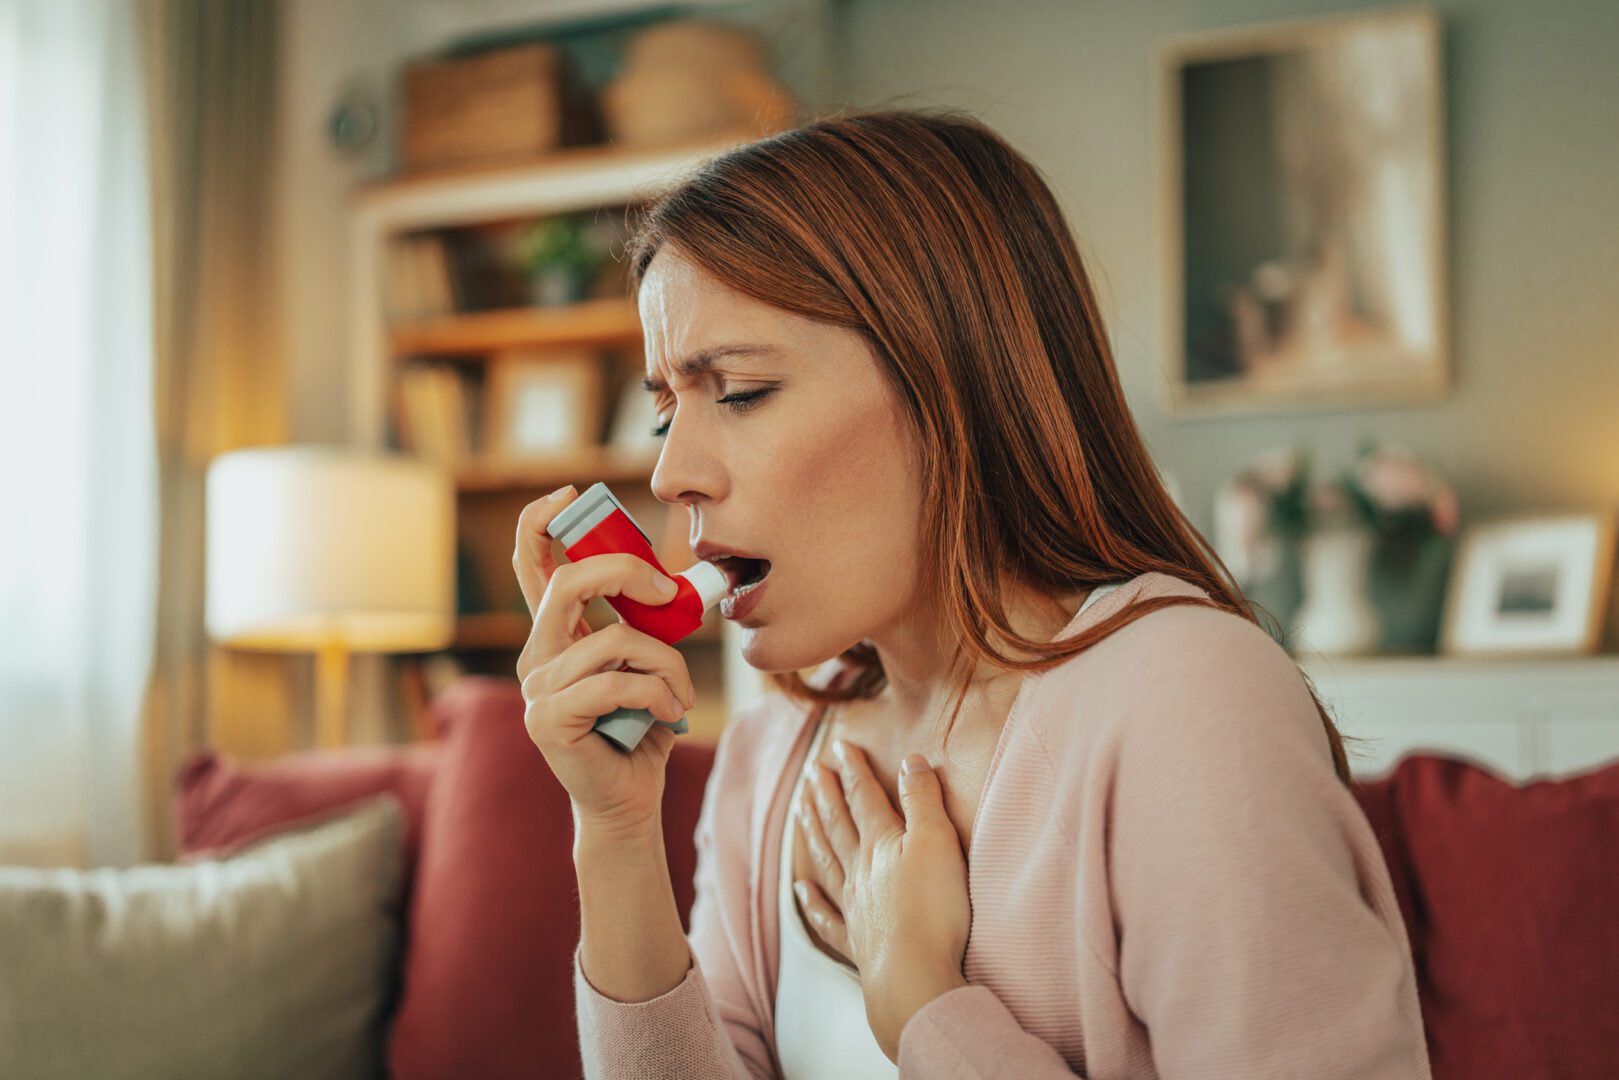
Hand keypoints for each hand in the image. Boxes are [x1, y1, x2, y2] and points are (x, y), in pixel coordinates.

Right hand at [513, 484, 695, 837]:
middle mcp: (536, 656)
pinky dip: (659, 693)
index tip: (570, 493)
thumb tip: (677, 585)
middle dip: (624, 572)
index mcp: (556, 636)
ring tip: (682, 694)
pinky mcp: (549, 720)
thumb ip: (643, 625)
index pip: (531, 566)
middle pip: (568, 584)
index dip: (540, 523)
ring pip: (615, 641)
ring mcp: (537, 689)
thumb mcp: (645, 664)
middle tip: (665, 591)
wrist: (628, 799)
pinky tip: (670, 714)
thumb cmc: (641, 729)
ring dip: (667, 663)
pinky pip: (619, 682)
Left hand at [794, 738, 970, 1061]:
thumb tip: (911, 759)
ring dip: (813, 833)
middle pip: (838, 824)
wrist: (914, 977)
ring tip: (800, 810)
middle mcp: (860, 871)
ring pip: (827, 861)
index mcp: (881, 844)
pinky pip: (827, 918)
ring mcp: (854, 907)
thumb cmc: (932, 909)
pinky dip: (812, 902)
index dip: (853, 769)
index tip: (839, 745)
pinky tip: (801, 889)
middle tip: (813, 771)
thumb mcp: (937, 842)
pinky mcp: (858, 943)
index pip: (864, 797)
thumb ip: (923, 800)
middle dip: (827, 794)